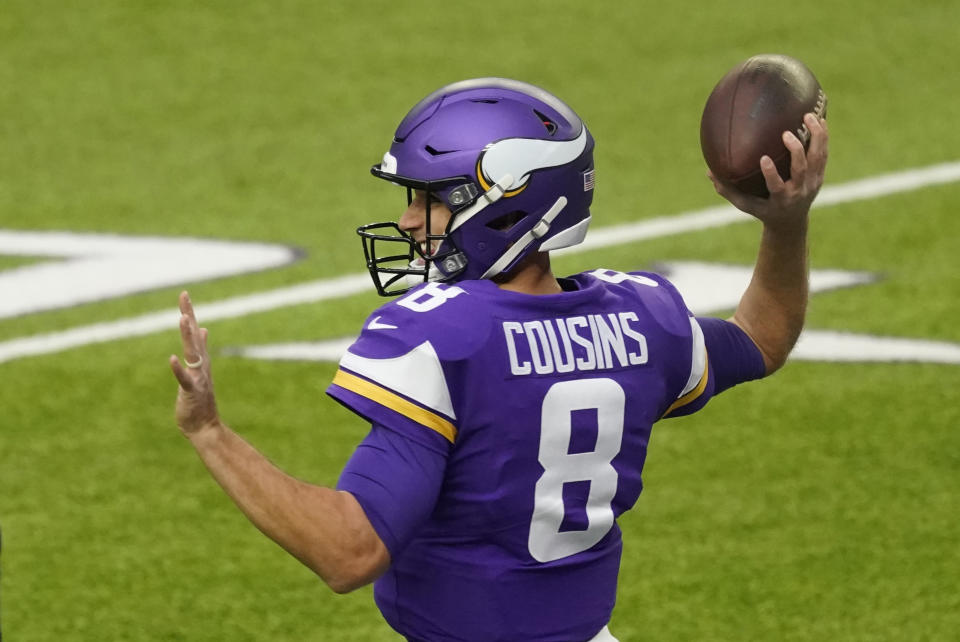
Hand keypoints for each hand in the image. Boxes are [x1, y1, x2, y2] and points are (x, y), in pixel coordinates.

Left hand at [169, 291, 219, 435]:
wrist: (205, 425)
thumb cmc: (200, 399)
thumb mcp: (200, 370)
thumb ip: (201, 349)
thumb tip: (203, 329)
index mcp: (201, 359)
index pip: (195, 331)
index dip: (189, 313)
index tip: (184, 294)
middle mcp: (201, 365)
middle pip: (194, 336)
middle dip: (189, 316)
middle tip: (184, 296)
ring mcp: (197, 377)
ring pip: (193, 353)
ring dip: (188, 336)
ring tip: (184, 319)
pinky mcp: (191, 391)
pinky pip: (184, 379)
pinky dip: (179, 369)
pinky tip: (172, 359)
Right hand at [709, 113, 828, 231]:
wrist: (791, 221)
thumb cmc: (762, 209)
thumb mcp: (745, 205)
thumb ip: (727, 189)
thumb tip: (708, 171)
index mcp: (780, 199)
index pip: (777, 186)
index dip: (772, 173)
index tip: (764, 158)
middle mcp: (798, 191)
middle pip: (801, 170)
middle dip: (796, 151)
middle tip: (787, 133)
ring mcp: (812, 183)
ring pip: (817, 158)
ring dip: (815, 137)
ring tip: (808, 116)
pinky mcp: (820, 175)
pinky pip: (823, 153)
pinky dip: (823, 136)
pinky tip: (820, 118)